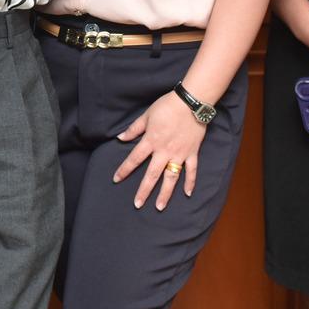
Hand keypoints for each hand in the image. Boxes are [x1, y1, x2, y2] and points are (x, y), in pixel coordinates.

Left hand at [111, 90, 209, 210]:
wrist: (191, 102)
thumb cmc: (167, 106)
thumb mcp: (147, 115)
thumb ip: (134, 129)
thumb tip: (120, 138)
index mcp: (151, 141)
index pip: (134, 159)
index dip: (124, 170)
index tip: (116, 179)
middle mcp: (164, 151)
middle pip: (152, 175)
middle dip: (144, 190)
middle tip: (137, 204)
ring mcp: (179, 154)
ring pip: (171, 177)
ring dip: (165, 193)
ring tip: (159, 206)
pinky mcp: (192, 153)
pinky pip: (192, 171)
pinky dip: (190, 182)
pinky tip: (188, 194)